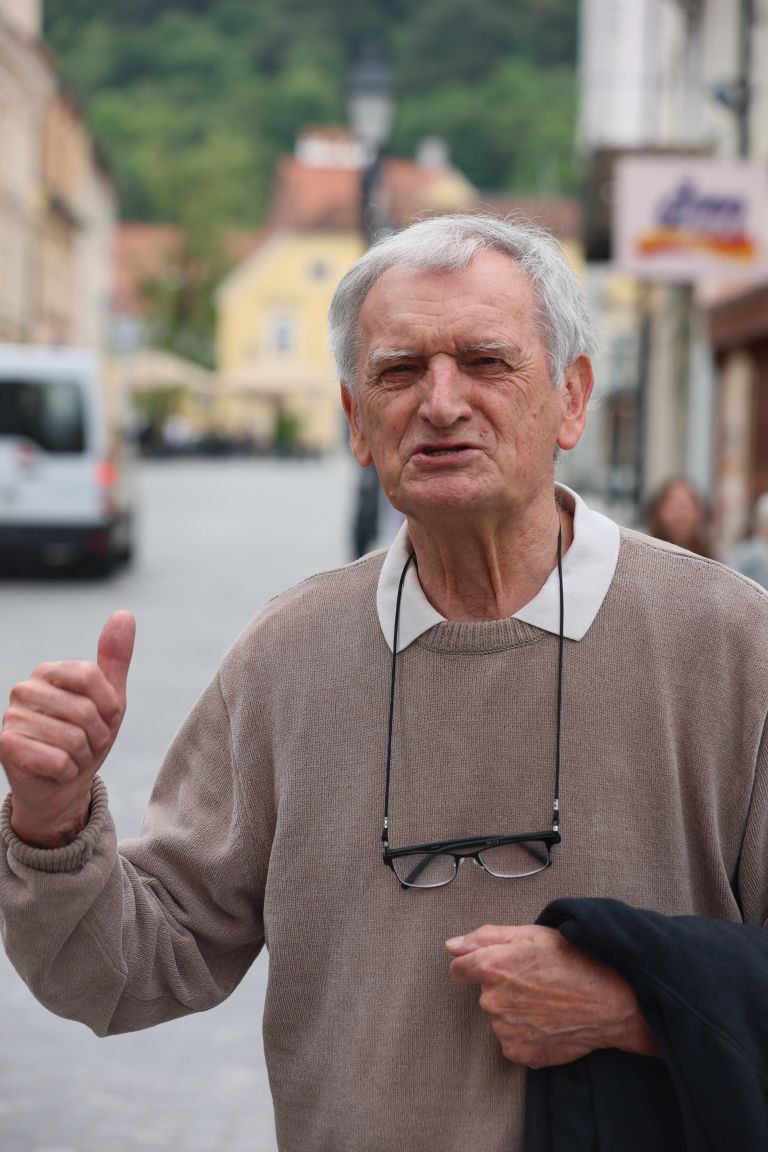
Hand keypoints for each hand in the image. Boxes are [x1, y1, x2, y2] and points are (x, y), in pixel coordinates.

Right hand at [0, 611, 135, 847]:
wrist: (63, 786)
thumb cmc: (86, 739)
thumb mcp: (109, 699)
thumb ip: (115, 658)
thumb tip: (124, 614)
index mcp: (49, 671)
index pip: (93, 676)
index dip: (109, 705)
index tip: (104, 718)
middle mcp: (25, 689)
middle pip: (85, 710)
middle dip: (97, 735)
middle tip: (85, 744)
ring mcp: (12, 716)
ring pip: (73, 738)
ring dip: (82, 756)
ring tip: (71, 757)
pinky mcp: (6, 746)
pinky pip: (58, 760)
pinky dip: (67, 771)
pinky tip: (56, 770)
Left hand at [446, 923, 657, 1068]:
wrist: (611, 1002)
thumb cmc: (574, 961)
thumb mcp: (530, 934)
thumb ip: (484, 938)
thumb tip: (450, 945)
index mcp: (491, 966)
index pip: (459, 970)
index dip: (475, 965)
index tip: (495, 967)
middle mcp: (492, 1000)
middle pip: (485, 993)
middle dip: (503, 987)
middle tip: (536, 981)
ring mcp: (505, 1030)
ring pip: (500, 1018)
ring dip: (515, 1011)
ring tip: (547, 1001)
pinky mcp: (520, 1053)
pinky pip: (512, 1041)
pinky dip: (526, 1034)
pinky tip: (548, 1022)